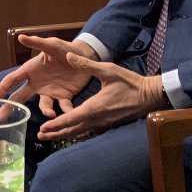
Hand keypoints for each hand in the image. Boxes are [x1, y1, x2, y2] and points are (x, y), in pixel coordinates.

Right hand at [0, 34, 96, 119]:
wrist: (85, 57)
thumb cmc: (65, 48)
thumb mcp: (52, 45)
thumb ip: (37, 43)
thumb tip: (20, 37)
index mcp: (31, 70)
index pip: (13, 79)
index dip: (3, 88)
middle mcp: (37, 83)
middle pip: (20, 96)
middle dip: (10, 107)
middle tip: (0, 118)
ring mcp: (50, 91)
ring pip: (43, 105)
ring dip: (46, 111)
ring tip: (50, 114)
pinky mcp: (64, 96)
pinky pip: (63, 107)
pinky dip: (66, 112)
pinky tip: (69, 114)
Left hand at [35, 56, 166, 140]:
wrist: (151, 96)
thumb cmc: (130, 82)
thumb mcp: (108, 70)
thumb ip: (86, 65)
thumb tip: (68, 55)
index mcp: (94, 108)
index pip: (71, 119)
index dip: (56, 124)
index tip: (43, 128)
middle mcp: (97, 119)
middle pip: (73, 130)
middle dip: (56, 133)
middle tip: (40, 135)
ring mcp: (104, 123)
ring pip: (81, 131)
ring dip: (65, 133)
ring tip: (50, 135)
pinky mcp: (108, 123)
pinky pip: (89, 130)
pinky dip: (77, 131)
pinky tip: (71, 131)